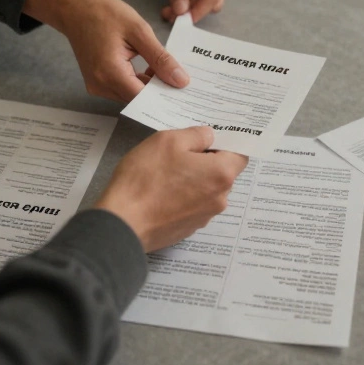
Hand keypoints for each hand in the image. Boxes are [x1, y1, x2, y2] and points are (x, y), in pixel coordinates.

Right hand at [23, 0, 188, 102]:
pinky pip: (124, 88)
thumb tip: (181, 81)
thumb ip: (161, 59)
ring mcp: (97, 85)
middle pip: (139, 98)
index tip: (187, 91)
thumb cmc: (105, 14)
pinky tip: (152, 68)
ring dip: (151, 85)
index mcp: (110, 73)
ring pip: (132, 94)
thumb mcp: (140, 32)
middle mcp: (101, 85)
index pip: (145, 98)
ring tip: (169, 69)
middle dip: (161, 90)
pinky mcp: (98, 81)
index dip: (167, 96)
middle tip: (184, 79)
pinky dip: (139, 81)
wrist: (75, 9)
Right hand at [94, 127, 248, 251]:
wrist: (123, 223)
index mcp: (222, 174)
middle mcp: (220, 198)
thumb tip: (210, 137)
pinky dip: (183, 198)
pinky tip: (161, 194)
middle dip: (207, 162)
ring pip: (207, 190)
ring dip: (194, 181)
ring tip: (166, 175)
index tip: (207, 141)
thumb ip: (197, 135)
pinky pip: (193, 206)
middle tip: (180, 155)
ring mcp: (205, 217)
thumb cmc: (146, 178)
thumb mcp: (168, 140)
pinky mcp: (188, 229)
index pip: (240, 154)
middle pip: (223, 173)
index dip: (225, 145)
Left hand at [148, 0, 230, 22]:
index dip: (199, 10)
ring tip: (169, 9)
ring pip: (208, 2)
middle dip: (194, 10)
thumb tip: (181, 12)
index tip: (182, 21)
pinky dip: (189, 3)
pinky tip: (175, 2)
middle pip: (213, 1)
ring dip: (190, 8)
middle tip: (170, 14)